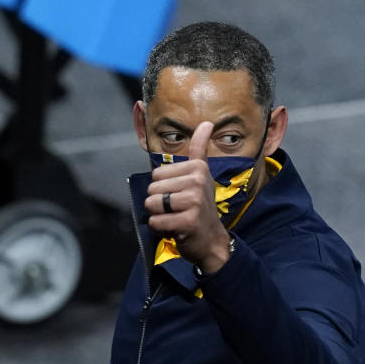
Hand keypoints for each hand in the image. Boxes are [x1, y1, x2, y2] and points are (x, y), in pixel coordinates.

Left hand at [145, 121, 233, 273]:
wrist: (212, 240)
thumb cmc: (201, 207)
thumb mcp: (202, 175)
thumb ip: (199, 150)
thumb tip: (206, 123)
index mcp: (198, 168)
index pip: (156, 175)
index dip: (163, 189)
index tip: (181, 195)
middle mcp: (198, 181)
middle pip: (152, 189)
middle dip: (159, 204)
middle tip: (178, 210)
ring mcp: (194, 201)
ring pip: (152, 204)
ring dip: (159, 216)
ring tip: (176, 218)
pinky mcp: (188, 221)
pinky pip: (156, 221)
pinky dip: (161, 228)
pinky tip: (176, 229)